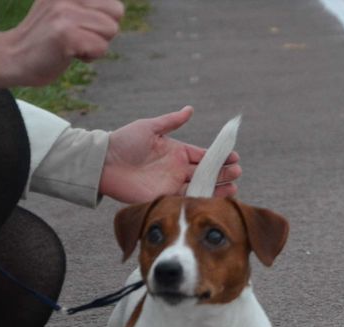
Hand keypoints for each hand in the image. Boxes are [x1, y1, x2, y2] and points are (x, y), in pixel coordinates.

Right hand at [0, 0, 124, 94]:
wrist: (13, 56)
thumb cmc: (45, 38)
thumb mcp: (64, 8)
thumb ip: (87, 6)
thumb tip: (117, 9)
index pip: (113, 2)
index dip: (104, 19)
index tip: (82, 25)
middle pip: (116, 12)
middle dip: (104, 30)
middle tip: (80, 36)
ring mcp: (64, 13)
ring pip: (111, 30)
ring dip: (96, 44)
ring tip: (73, 44)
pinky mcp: (65, 34)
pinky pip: (100, 48)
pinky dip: (89, 56)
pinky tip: (69, 53)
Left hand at [99, 106, 242, 202]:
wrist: (104, 164)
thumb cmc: (124, 142)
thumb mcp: (149, 127)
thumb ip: (171, 121)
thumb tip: (190, 109)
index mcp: (176, 151)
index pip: (203, 155)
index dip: (219, 156)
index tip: (234, 156)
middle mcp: (177, 168)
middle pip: (206, 172)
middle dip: (224, 173)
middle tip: (238, 172)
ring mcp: (172, 184)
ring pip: (201, 186)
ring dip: (218, 188)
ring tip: (235, 188)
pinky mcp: (165, 197)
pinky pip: (188, 199)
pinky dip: (203, 199)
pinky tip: (217, 199)